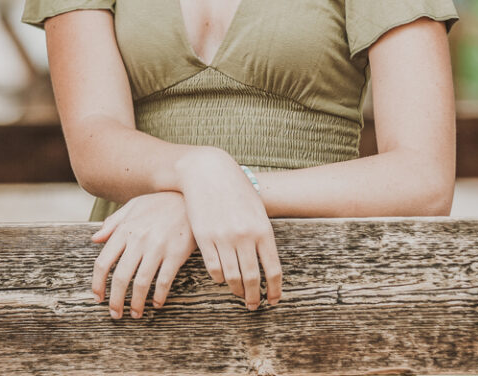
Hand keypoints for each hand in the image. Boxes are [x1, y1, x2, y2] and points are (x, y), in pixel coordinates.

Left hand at [91, 191, 195, 317]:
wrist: (191, 196)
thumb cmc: (161, 202)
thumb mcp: (134, 205)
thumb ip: (113, 223)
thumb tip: (95, 239)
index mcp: (125, 229)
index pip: (103, 262)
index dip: (97, 284)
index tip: (98, 297)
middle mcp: (139, 240)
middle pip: (120, 277)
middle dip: (115, 300)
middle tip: (115, 314)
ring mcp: (158, 247)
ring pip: (141, 283)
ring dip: (136, 303)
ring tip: (135, 314)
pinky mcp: (176, 253)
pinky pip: (164, 281)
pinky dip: (159, 296)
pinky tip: (157, 303)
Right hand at [175, 149, 281, 310]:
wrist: (208, 171)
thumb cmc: (236, 189)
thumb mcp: (257, 209)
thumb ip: (262, 235)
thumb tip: (267, 264)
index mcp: (262, 229)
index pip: (272, 270)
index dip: (274, 290)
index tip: (273, 300)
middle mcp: (244, 236)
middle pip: (251, 278)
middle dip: (253, 296)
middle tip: (253, 305)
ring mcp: (222, 238)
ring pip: (231, 277)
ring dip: (236, 290)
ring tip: (239, 295)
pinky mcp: (204, 238)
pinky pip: (213, 268)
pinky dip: (219, 277)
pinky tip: (222, 279)